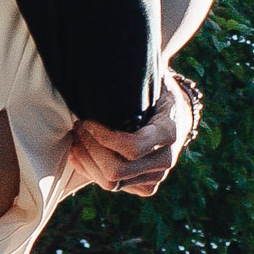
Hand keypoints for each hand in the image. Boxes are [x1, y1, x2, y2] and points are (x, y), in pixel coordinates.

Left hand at [70, 75, 198, 196]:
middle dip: (90, 150)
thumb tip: (104, 65)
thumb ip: (135, 78)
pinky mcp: (145, 186)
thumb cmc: (157, 92)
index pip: (132, 147)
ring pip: (110, 183)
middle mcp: (166, 160)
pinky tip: (81, 153)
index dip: (103, 137)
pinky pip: (112, 187)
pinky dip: (91, 171)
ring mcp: (156, 177)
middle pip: (116, 171)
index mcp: (169, 132)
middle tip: (77, 128)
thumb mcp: (152, 81)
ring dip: (86, 161)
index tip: (86, 120)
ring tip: (76, 139)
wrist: (178, 115)